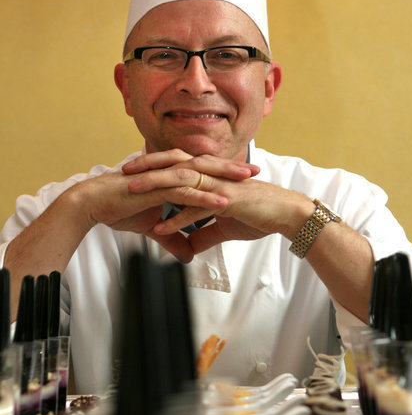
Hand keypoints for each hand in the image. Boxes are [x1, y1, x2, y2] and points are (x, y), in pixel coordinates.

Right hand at [73, 149, 256, 260]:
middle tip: (256, 172)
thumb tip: (187, 256)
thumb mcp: (152, 229)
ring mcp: (162, 178)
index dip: (224, 174)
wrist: (93, 205)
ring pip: (199, 175)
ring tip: (246, 182)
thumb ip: (172, 240)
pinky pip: (184, 192)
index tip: (246, 178)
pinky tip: (221, 202)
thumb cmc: (119, 209)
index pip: (203, 172)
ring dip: (224, 178)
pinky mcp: (155, 189)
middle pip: (206, 167)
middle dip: (232, 169)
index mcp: (169, 176)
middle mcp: (168, 172)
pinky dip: (203, 197)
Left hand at [126, 152, 313, 255]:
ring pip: (181, 182)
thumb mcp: (225, 228)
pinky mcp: (226, 202)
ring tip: (132, 192)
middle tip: (122, 172)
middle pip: (173, 166)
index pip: (176, 166)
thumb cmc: (258, 215)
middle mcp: (212, 176)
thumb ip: (204, 235)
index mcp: (211, 176)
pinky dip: (178, 219)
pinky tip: (162, 229)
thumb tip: (188, 248)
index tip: (132, 171)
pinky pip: (197, 210)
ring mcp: (219, 186)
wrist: (285, 215)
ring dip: (155, 186)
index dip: (154, 166)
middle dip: (146, 167)